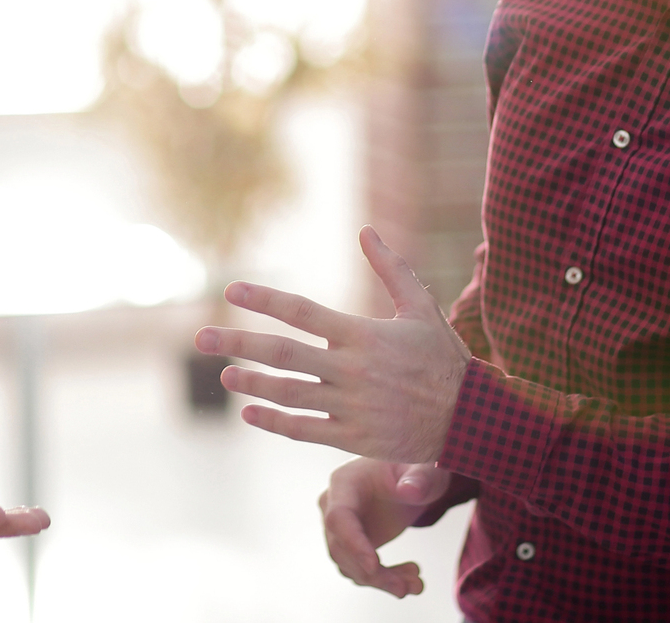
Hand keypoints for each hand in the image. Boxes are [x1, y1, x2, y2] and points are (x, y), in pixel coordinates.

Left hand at [193, 226, 468, 461]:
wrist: (470, 419)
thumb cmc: (445, 359)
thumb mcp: (423, 308)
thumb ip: (392, 269)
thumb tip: (367, 231)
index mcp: (362, 335)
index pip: (302, 311)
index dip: (264, 299)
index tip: (232, 289)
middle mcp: (350, 370)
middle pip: (282, 353)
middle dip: (238, 342)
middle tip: (200, 336)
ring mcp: (350, 407)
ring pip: (288, 393)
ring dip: (252, 383)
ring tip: (225, 374)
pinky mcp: (353, 438)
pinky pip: (304, 430)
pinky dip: (274, 422)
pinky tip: (250, 413)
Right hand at [319, 459, 453, 596]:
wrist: (413, 478)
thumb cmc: (415, 466)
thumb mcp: (424, 469)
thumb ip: (419, 478)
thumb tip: (408, 491)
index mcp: (345, 482)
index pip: (339, 518)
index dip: (353, 544)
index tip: (374, 566)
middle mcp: (334, 505)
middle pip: (341, 548)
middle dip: (373, 573)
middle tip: (406, 587)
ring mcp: (342, 527)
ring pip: (350, 565)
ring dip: (382, 581)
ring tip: (415, 583)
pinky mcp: (353, 544)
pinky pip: (361, 569)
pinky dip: (385, 580)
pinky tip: (411, 579)